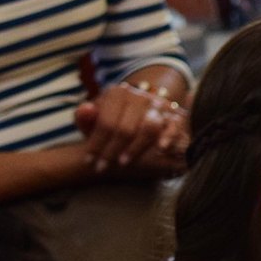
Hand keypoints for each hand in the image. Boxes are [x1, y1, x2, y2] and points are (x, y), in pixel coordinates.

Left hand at [73, 81, 187, 176]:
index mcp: (118, 93)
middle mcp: (140, 95)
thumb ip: (85, 117)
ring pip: (149, 128)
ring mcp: (159, 104)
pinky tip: (161, 150)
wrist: (139, 113)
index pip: (106, 121)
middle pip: (126, 127)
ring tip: (123, 163)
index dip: (96, 144)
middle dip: (112, 150)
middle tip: (102, 167)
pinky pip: (174, 127)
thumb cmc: (111, 122)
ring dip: (135, 148)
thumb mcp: (93, 119)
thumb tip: (86, 110)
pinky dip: (168, 137)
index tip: (89, 161)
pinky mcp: (176, 115)